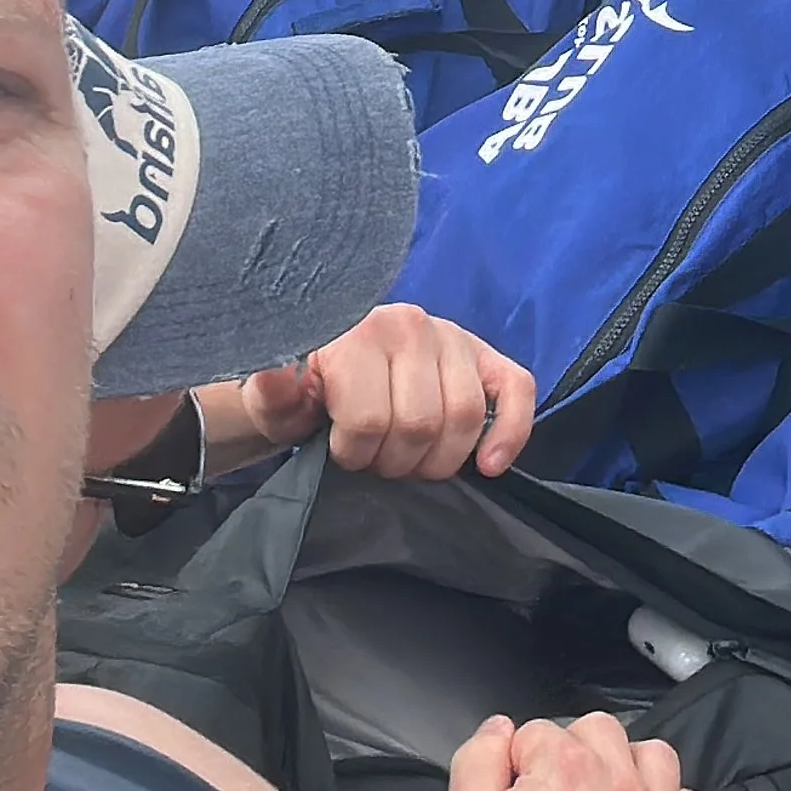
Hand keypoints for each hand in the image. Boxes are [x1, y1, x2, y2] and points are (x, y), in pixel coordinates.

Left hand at [227, 303, 535, 480]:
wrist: (332, 370)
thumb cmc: (307, 393)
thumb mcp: (276, 399)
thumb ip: (273, 390)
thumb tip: (276, 373)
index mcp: (358, 334)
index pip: (369, 420)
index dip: (355, 454)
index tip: (342, 453)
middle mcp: (411, 325)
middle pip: (421, 424)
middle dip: (396, 461)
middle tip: (377, 461)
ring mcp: (453, 338)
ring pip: (466, 417)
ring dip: (439, 459)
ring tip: (412, 459)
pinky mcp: (486, 356)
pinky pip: (517, 389)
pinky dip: (510, 432)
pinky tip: (490, 464)